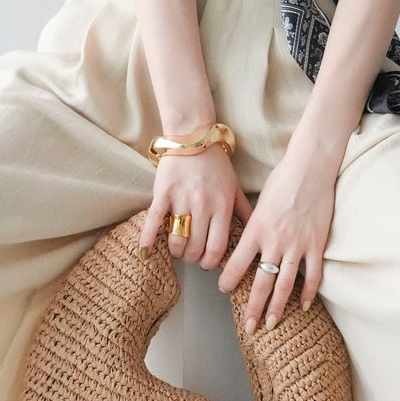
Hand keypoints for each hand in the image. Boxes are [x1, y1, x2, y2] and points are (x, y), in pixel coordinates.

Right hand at [139, 148, 254, 270]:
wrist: (194, 138)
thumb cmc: (216, 166)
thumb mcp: (235, 189)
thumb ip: (244, 213)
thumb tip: (253, 235)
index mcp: (222, 207)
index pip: (217, 247)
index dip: (210, 261)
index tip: (206, 263)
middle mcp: (203, 205)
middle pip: (196, 248)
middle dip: (193, 258)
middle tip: (192, 256)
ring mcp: (182, 199)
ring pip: (177, 240)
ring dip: (176, 251)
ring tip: (178, 250)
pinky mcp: (163, 193)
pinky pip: (154, 221)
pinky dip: (148, 239)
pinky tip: (146, 251)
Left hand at [217, 151, 335, 332]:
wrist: (311, 167)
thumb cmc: (282, 179)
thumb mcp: (258, 202)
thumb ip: (251, 224)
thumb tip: (241, 242)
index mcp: (256, 229)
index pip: (236, 263)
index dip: (228, 280)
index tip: (224, 290)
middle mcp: (274, 241)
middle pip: (261, 282)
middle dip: (253, 307)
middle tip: (248, 327)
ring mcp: (297, 244)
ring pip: (285, 284)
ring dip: (278, 307)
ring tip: (272, 324)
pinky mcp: (316, 243)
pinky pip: (313, 274)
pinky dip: (309, 292)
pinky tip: (305, 306)